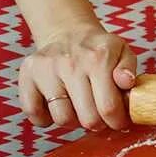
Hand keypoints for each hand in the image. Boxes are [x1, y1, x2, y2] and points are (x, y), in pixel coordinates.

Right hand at [18, 22, 135, 131]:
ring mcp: (47, 69)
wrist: (68, 33)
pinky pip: (35, 114)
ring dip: (73, 120)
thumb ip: (128, 69)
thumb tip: (126, 83)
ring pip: (62, 119)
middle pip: (87, 118)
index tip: (118, 121)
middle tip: (99, 115)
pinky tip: (57, 105)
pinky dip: (45, 118)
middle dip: (98, 123)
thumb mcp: (122, 52)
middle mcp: (70, 63)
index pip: (108, 107)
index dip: (116, 121)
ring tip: (78, 107)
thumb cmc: (98, 50)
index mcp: (98, 58)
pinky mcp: (27, 76)